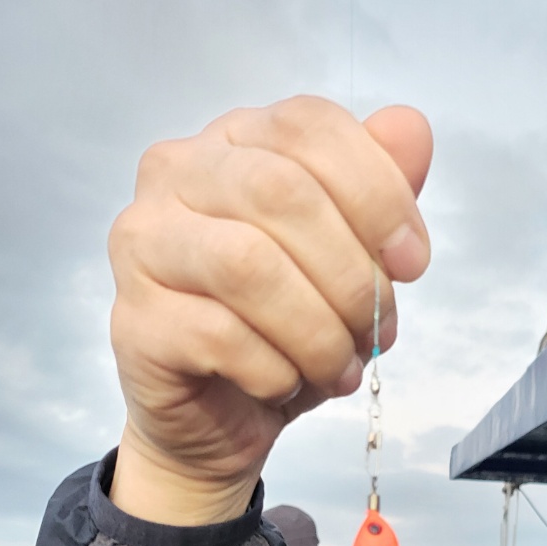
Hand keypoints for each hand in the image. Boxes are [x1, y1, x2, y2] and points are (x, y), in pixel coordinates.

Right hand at [107, 97, 432, 523]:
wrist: (218, 420)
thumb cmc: (279, 333)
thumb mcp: (346, 263)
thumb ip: (376, 193)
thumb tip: (411, 128)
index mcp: (233, 142)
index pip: (308, 125)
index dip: (378, 193)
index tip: (412, 263)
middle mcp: (176, 175)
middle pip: (281, 192)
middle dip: (350, 273)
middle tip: (376, 330)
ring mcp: (143, 244)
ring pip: (248, 265)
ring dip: (317, 330)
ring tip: (338, 368)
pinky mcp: (135, 319)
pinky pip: (219, 336)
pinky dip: (275, 369)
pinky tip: (286, 383)